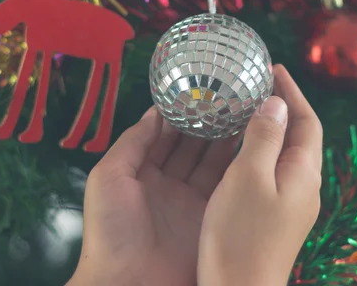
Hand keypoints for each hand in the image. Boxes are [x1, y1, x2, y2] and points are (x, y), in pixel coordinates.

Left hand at [69, 107, 240, 285]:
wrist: (129, 284)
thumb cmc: (110, 231)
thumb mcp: (108, 177)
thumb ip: (133, 142)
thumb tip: (155, 111)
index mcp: (141, 172)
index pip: (164, 136)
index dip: (180, 114)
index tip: (199, 90)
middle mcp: (168, 183)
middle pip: (191, 146)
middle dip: (206, 123)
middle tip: (226, 97)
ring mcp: (190, 200)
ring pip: (211, 161)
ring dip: (224, 138)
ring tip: (241, 112)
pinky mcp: (209, 216)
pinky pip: (224, 186)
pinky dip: (235, 165)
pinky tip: (247, 143)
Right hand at [198, 65, 322, 285]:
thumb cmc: (241, 235)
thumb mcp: (248, 177)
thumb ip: (264, 137)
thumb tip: (277, 104)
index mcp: (303, 173)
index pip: (306, 121)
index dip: (292, 92)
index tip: (275, 69)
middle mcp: (304, 186)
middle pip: (299, 135)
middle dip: (283, 106)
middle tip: (259, 84)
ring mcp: (292, 203)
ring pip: (284, 153)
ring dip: (270, 127)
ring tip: (246, 109)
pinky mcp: (276, 216)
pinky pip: (273, 171)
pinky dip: (259, 150)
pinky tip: (238, 151)